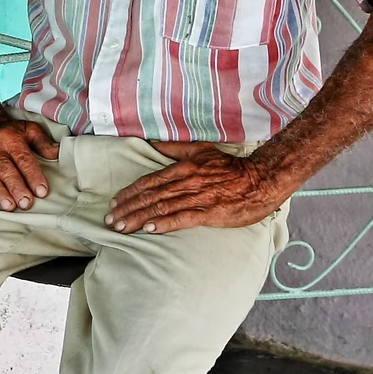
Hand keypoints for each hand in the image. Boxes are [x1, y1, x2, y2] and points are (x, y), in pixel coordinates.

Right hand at [0, 116, 58, 210]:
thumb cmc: (8, 130)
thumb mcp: (28, 129)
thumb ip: (43, 142)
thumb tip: (57, 153)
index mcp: (11, 139)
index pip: (24, 160)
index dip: (33, 176)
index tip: (41, 191)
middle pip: (5, 169)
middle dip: (16, 188)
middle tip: (25, 203)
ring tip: (8, 206)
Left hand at [105, 145, 288, 233]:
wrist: (262, 180)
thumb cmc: (231, 168)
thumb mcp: (202, 151)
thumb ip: (175, 149)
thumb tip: (151, 143)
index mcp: (184, 168)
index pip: (150, 182)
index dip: (130, 193)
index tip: (115, 203)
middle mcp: (187, 182)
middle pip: (150, 196)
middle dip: (128, 209)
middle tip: (110, 220)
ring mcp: (198, 198)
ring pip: (161, 208)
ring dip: (138, 218)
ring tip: (121, 227)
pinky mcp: (210, 212)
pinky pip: (183, 218)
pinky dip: (164, 223)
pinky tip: (149, 229)